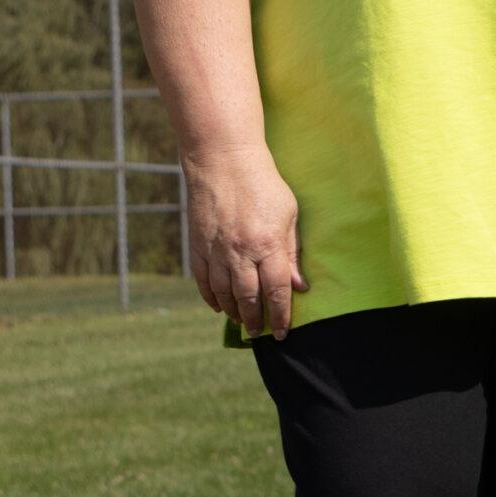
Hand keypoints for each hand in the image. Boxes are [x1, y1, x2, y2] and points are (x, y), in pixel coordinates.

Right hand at [182, 142, 306, 337]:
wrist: (223, 163)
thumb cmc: (264, 186)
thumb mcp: (289, 215)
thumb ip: (291, 253)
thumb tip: (298, 287)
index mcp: (267, 244)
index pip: (276, 291)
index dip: (280, 315)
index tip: (282, 332)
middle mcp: (240, 252)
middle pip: (247, 297)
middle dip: (255, 320)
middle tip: (259, 334)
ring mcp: (216, 250)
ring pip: (223, 293)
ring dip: (233, 312)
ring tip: (242, 322)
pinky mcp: (198, 245)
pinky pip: (203, 280)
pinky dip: (210, 297)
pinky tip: (219, 306)